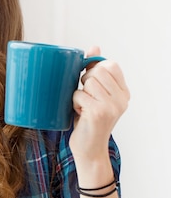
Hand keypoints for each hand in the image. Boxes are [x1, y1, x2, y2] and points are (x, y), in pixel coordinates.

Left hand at [69, 46, 129, 164]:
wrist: (89, 151)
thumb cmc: (88, 122)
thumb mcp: (95, 95)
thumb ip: (95, 72)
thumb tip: (94, 46)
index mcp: (124, 93)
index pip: (111, 65)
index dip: (96, 68)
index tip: (90, 81)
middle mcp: (122, 99)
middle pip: (99, 70)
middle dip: (86, 79)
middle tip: (85, 95)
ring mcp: (111, 106)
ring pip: (88, 81)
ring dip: (79, 92)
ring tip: (82, 106)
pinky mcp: (98, 113)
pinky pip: (78, 94)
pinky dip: (74, 102)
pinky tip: (79, 113)